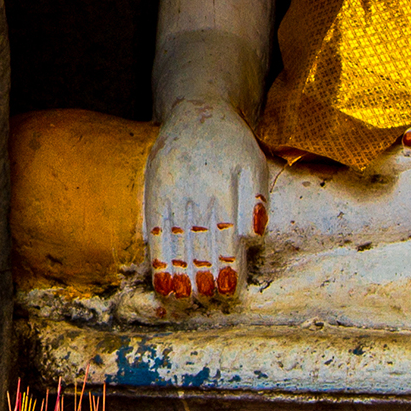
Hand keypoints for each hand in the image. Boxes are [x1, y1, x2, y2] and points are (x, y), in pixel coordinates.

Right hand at [143, 99, 269, 300]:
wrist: (195, 113)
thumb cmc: (232, 144)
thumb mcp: (253, 162)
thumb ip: (256, 198)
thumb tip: (255, 235)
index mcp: (221, 182)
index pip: (225, 229)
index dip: (226, 261)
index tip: (229, 289)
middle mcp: (193, 188)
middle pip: (199, 238)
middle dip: (203, 271)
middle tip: (207, 298)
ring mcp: (170, 191)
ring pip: (174, 236)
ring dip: (177, 269)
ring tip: (181, 296)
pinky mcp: (154, 193)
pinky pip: (154, 229)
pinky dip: (157, 256)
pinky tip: (161, 279)